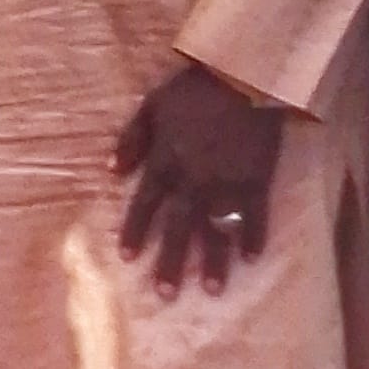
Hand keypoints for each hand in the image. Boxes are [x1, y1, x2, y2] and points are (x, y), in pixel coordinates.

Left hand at [113, 63, 283, 297]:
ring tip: (210, 290)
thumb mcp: (151, 105)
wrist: (244, 74)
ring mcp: (228, 181)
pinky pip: (256, 214)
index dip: (135, 230)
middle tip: (165, 293)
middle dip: (170, 260)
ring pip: (217, 228)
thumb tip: (110, 171)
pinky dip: (254, 235)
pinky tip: (251, 260)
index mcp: (167, 160)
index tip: (127, 258)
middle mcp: (195, 178)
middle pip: (179, 226)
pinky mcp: (258, 178)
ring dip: (213, 260)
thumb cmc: (194, 89)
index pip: (146, 203)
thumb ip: (130, 140)